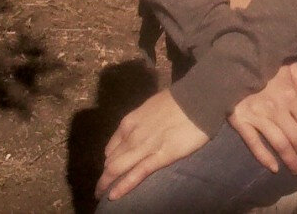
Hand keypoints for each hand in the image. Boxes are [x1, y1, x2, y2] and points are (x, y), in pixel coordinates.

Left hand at [95, 86, 209, 201]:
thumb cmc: (177, 100)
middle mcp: (132, 135)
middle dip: (104, 175)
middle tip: (100, 187)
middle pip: (112, 160)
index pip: (112, 146)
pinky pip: (137, 174)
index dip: (109, 158)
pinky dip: (123, 186)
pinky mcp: (159, 158)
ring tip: (101, 194)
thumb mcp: (150, 107)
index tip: (109, 167)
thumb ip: (142, 121)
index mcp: (130, 121)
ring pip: (118, 168)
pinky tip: (114, 196)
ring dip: (107, 182)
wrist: (196, 100)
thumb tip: (141, 130)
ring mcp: (144, 147)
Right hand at [228, 61, 296, 174]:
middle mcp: (276, 108)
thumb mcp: (291, 66)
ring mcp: (257, 115)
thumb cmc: (265, 59)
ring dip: (291, 160)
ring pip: (279, 145)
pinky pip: (253, 143)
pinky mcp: (240, 119)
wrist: (234, 56)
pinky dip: (264, 157)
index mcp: (290, 94)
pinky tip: (274, 168)